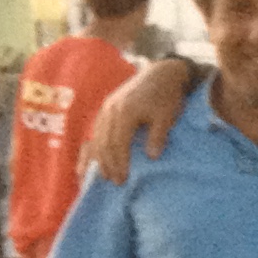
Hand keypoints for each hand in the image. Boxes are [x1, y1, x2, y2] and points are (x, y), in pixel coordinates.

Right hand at [88, 58, 196, 183]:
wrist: (160, 74)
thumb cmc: (166, 97)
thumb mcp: (166, 116)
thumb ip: (158, 136)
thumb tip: (152, 157)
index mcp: (125, 112)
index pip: (118, 143)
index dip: (120, 163)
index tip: (123, 180)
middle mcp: (111, 110)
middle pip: (104, 143)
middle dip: (108, 165)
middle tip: (116, 183)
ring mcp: (106, 108)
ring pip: (97, 138)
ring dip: (99, 158)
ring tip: (104, 177)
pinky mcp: (106, 109)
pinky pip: (95, 131)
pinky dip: (93, 147)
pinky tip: (92, 161)